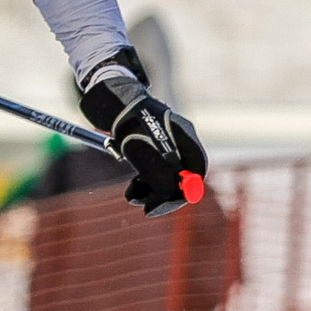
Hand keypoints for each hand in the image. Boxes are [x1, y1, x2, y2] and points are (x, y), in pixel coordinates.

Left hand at [80, 85, 206, 217]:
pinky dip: (144, 180)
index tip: (162, 206)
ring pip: (166, 175)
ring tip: (132, 194)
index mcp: (186, 138)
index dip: (183, 193)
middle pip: (182, 176)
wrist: (114, 103)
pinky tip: (132, 187)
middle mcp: (181, 139)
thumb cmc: (131, 127)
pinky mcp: (153, 144)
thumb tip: (162, 205)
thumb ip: (160, 182)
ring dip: (150, 190)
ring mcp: (168, 140)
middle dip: (163, 194)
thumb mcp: (146, 158)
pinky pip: (154, 168)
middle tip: (145, 207)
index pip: (196, 173)